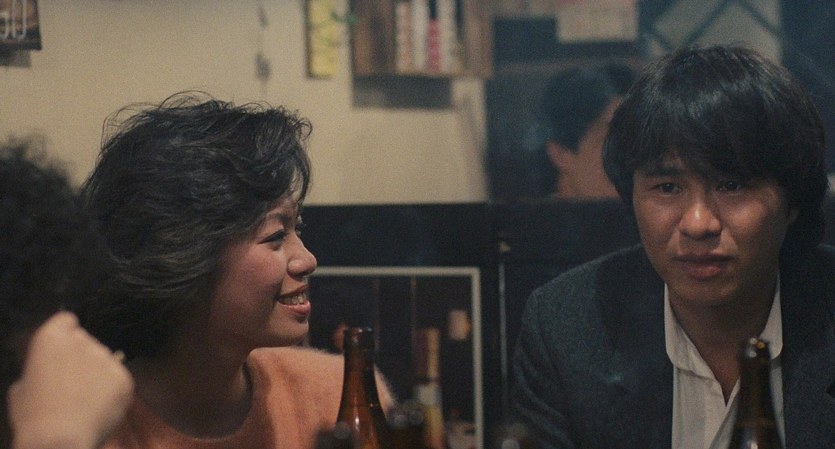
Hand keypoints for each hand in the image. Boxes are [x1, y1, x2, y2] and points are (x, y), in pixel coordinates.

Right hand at [8, 312, 133, 448]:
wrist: (60, 438)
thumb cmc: (33, 416)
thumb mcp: (22, 387)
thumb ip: (39, 369)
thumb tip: (46, 372)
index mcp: (52, 338)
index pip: (66, 320)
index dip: (66, 334)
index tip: (63, 350)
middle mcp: (83, 341)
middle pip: (87, 342)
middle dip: (82, 358)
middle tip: (73, 383)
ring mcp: (107, 357)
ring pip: (105, 360)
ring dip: (99, 374)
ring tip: (86, 401)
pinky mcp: (125, 376)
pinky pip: (119, 379)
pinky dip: (113, 391)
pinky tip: (100, 407)